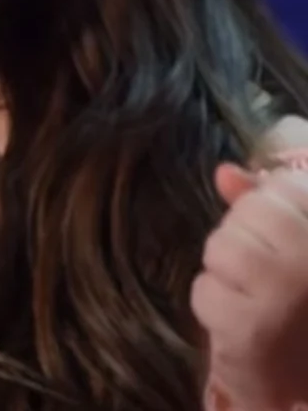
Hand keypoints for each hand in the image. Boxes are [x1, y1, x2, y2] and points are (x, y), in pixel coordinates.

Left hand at [192, 162, 307, 408]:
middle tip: (268, 274)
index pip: (282, 189)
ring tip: (255, 295)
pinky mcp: (248, 328)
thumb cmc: (303, 305)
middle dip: (246, 239)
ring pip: (220, 247)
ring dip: (226, 271)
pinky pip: (204, 289)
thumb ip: (268, 204)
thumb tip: (225, 173)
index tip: (283, 240)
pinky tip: (243, 320)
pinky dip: (215, 304)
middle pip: (247, 214)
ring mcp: (283, 294)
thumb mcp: (298, 248)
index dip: (271, 212)